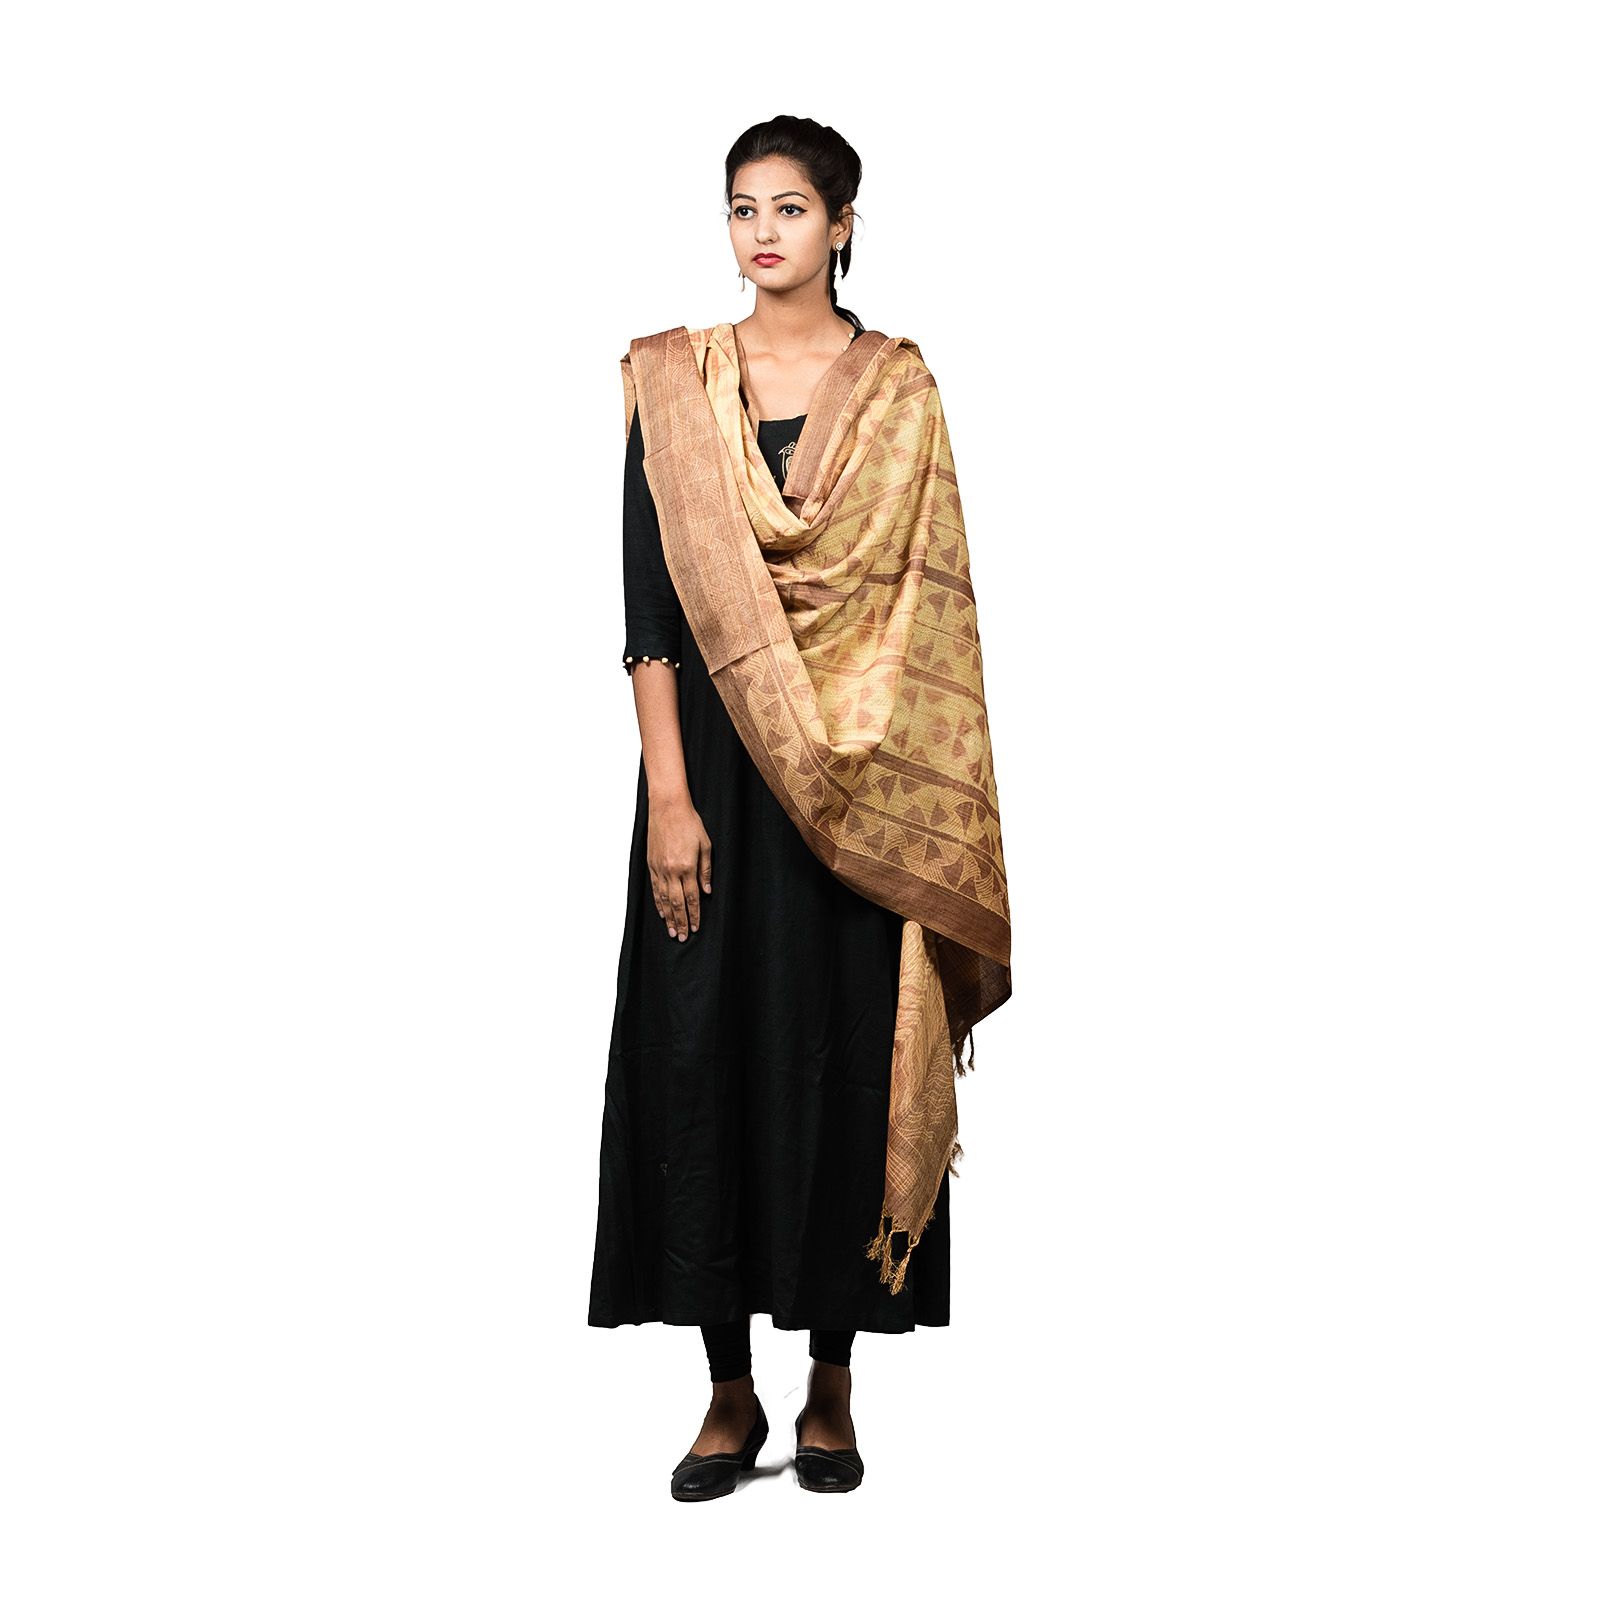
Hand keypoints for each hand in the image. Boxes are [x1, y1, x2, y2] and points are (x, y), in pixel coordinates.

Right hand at [647, 792, 711, 940]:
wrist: (667, 808)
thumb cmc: (689, 823)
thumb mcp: (705, 845)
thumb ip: (706, 870)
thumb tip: (707, 892)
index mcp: (687, 867)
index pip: (692, 898)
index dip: (694, 915)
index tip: (696, 928)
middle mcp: (671, 871)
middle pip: (676, 903)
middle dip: (681, 922)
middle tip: (683, 937)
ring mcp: (659, 869)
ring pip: (664, 899)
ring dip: (668, 917)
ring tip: (672, 931)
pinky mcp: (651, 864)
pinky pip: (655, 889)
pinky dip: (658, 902)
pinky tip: (662, 912)